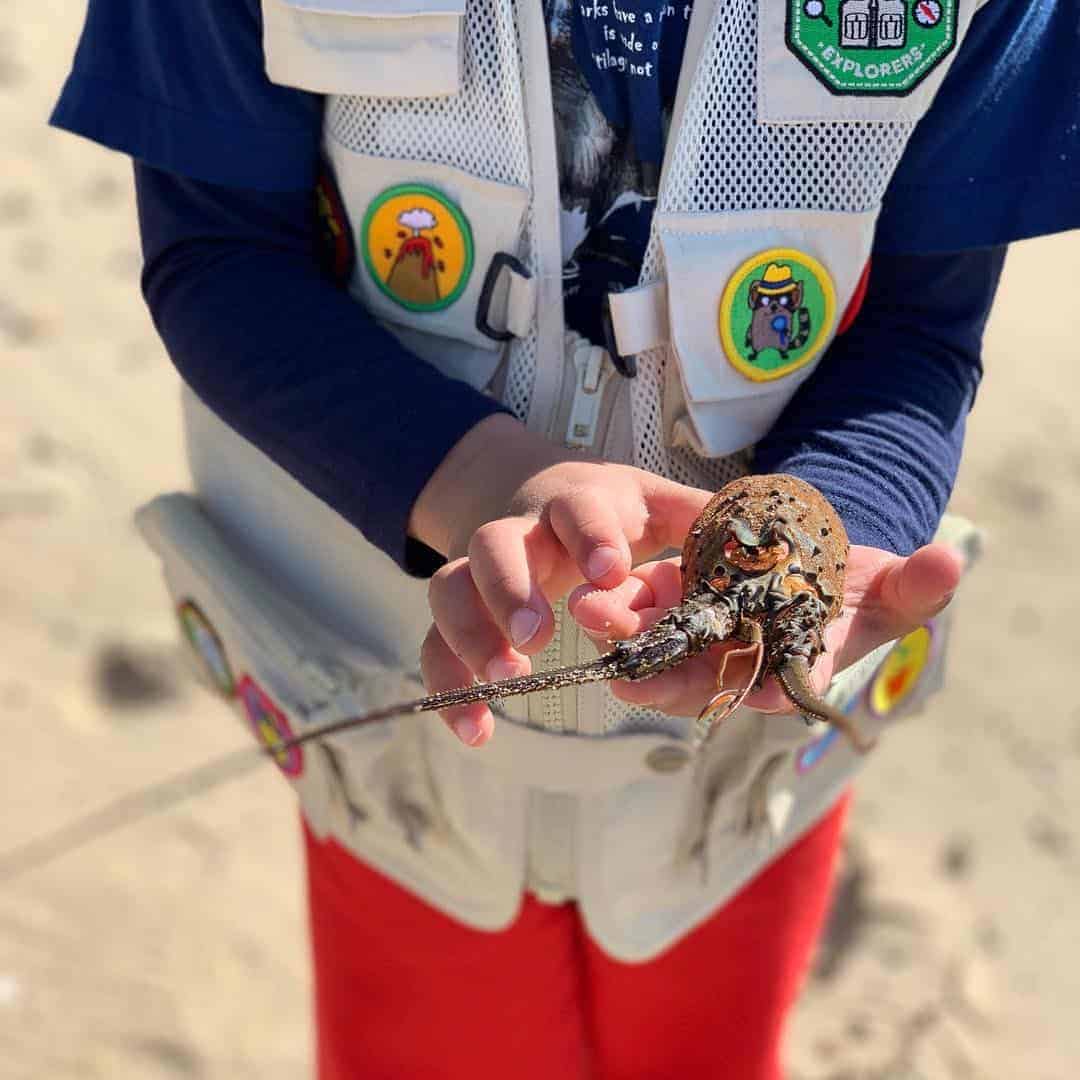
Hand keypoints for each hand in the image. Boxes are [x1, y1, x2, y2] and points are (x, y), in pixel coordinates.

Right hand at [408, 415, 713, 745]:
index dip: (590, 537)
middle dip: (511, 588)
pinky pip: (435, 644)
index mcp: (577, 502)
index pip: (579, 509)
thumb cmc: (607, 512)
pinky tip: (475, 730)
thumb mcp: (656, 504)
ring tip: (506, 678)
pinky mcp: (462, 610)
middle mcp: (521, 531)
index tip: (611, 572)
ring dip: (470, 634)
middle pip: (494, 543)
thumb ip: (703, 522)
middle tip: (538, 636)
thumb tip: (766, 545)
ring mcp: (482, 571)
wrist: (531, 493)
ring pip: (450, 588)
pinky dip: (448, 687)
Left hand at [567, 542, 962, 717]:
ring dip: (625, 633)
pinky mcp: (679, 597)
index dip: (751, 692)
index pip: (770, 691)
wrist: (821, 562)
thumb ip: (917, 585)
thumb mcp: (894, 590)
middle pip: (698, 679)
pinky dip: (622, 596)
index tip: (733, 695)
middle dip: (661, 678)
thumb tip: (950, 559)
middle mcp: (740, 663)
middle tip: (627, 677)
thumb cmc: (862, 591)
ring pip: (659, 643)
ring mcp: (704, 632)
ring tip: (592, 614)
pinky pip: (645, 602)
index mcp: (790, 672)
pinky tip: (595, 585)